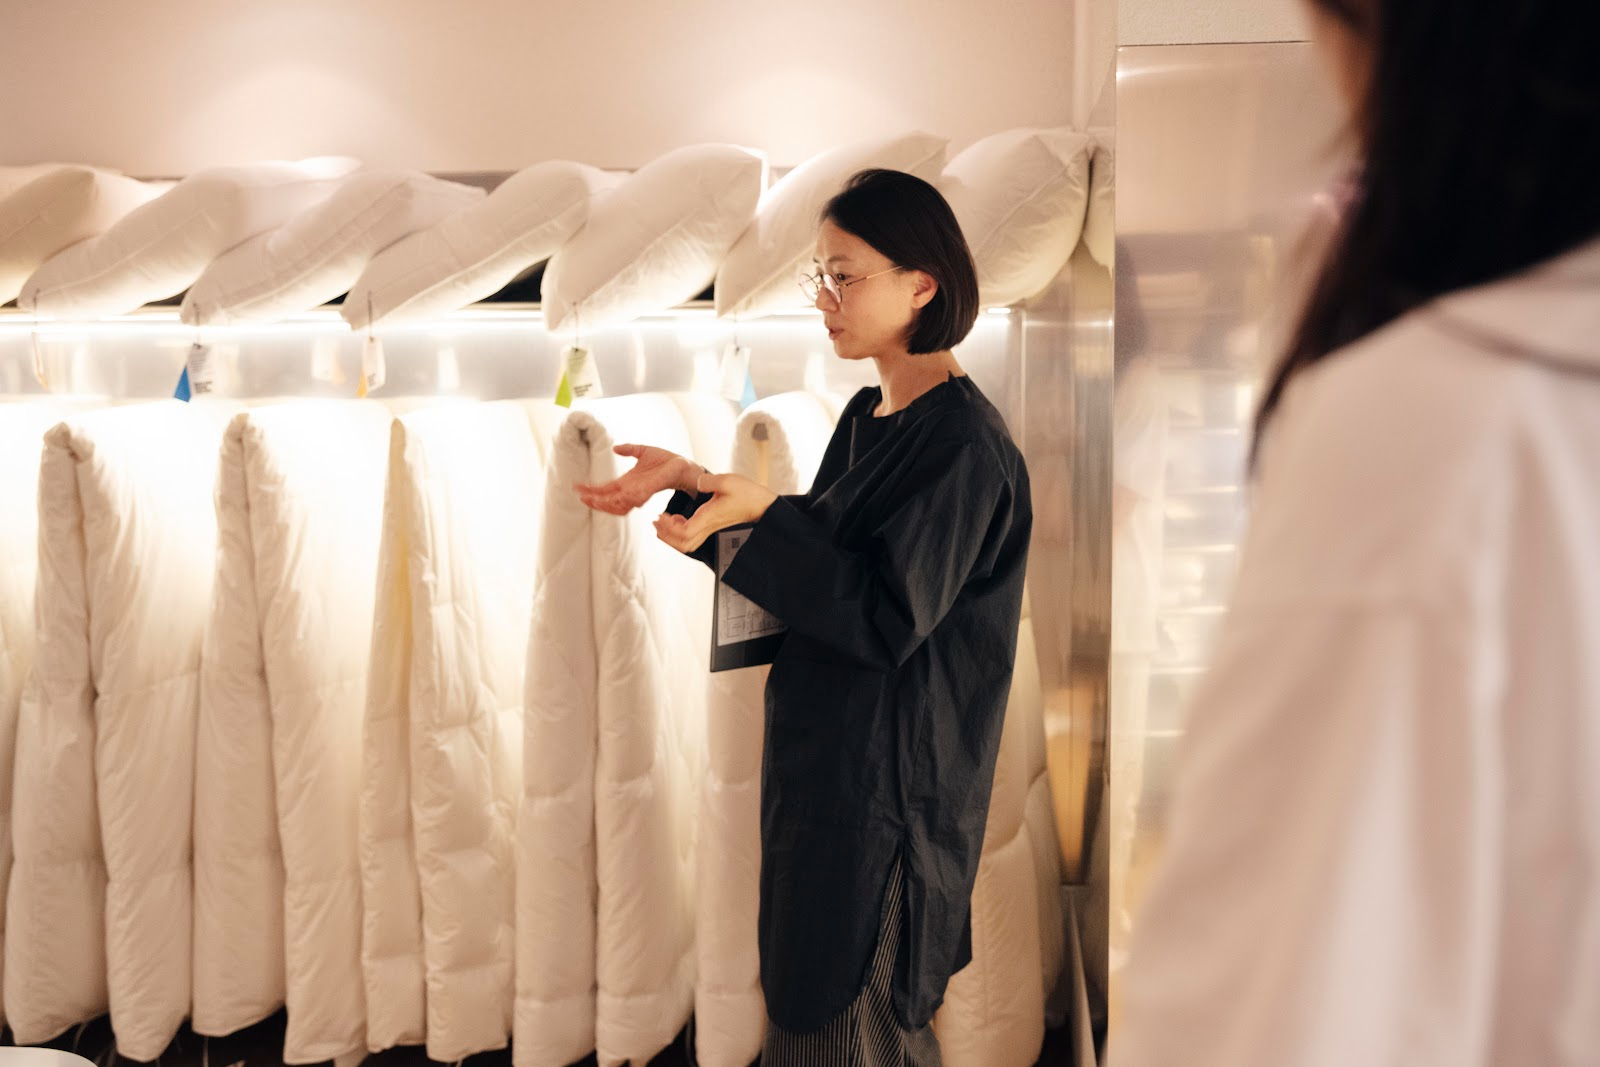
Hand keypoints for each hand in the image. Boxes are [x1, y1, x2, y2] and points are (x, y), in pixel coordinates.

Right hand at [575, 444, 696, 514]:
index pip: (604, 489)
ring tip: (591, 500)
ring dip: (604, 504)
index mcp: (627, 482)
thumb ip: (629, 449)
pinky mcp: (648, 491)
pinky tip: (611, 498)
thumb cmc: (664, 461)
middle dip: (593, 500)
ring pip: (617, 505)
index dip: (590, 490)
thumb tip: (615, 448)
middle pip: (607, 500)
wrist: (682, 465)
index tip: (577, 487)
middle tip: (580, 496)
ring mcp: (639, 493)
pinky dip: (622, 501)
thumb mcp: (642, 451)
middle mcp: (631, 491)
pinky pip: (632, 500)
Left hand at [653, 472, 777, 553]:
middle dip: (666, 536)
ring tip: (662, 522)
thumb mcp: (728, 481)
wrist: (759, 504)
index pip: (684, 532)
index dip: (669, 528)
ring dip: (671, 536)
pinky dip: (679, 532)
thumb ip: (709, 481)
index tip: (661, 515)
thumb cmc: (746, 493)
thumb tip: (697, 482)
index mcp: (708, 517)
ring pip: (687, 544)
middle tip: (655, 522)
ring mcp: (709, 528)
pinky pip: (691, 537)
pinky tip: (676, 519)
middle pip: (683, 544)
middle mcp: (708, 526)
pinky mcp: (711, 526)